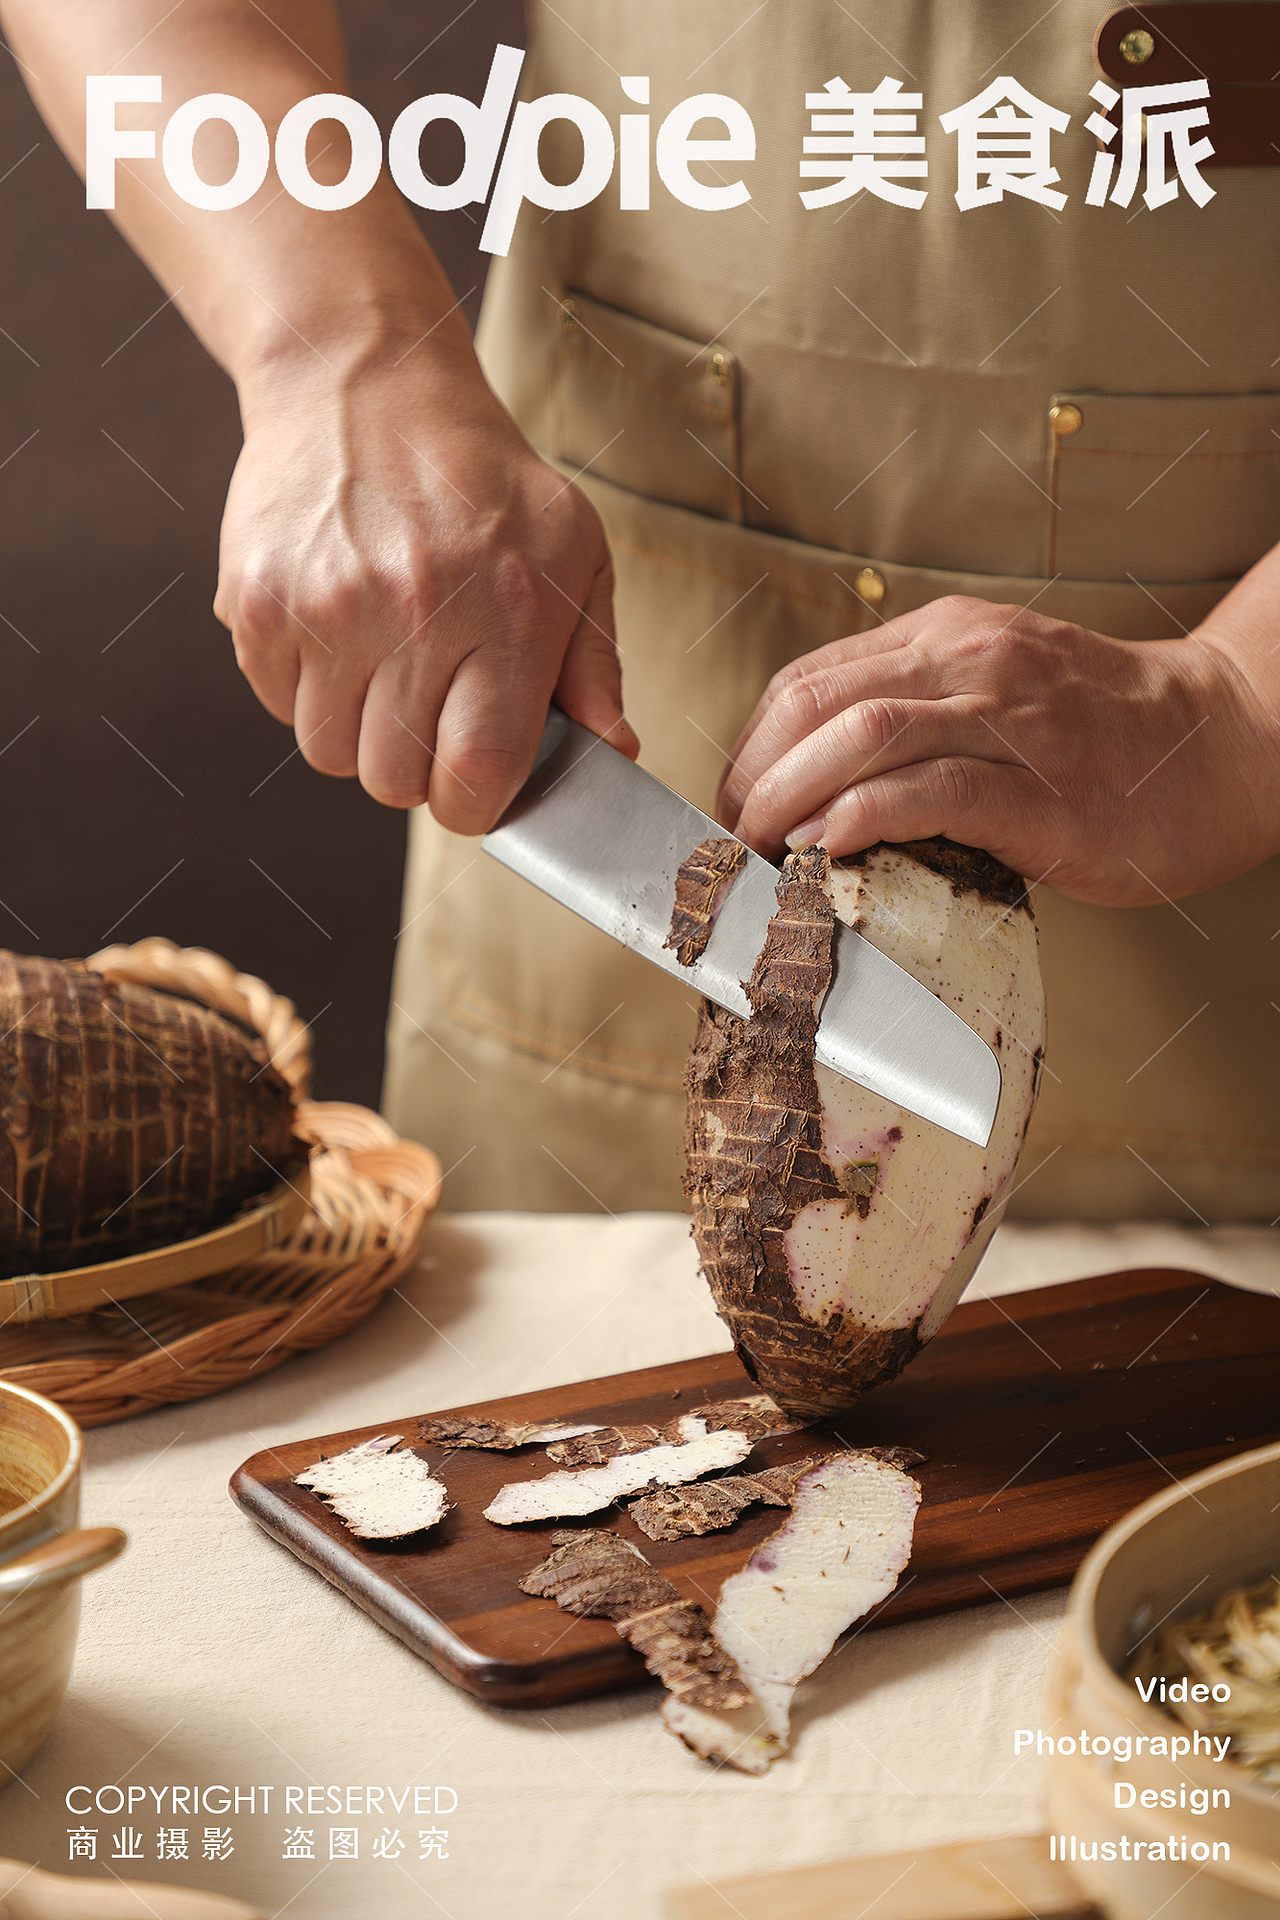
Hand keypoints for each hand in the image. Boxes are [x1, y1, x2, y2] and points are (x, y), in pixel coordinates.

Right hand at [215, 328, 636, 828]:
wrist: (363, 381)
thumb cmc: (481, 479)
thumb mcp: (572, 550)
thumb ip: (595, 660)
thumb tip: (613, 750)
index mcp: (507, 611)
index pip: (479, 772)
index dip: (476, 803)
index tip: (476, 784)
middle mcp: (415, 612)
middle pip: (396, 780)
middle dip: (417, 768)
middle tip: (430, 710)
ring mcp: (327, 608)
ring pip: (330, 753)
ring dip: (358, 732)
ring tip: (382, 665)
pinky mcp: (259, 601)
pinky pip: (278, 706)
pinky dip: (305, 689)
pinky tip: (337, 631)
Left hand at [715, 594, 1279, 906]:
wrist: (1225, 742)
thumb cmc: (1108, 732)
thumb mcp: (998, 688)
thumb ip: (917, 715)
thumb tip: (821, 784)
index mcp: (946, 637)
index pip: (809, 681)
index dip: (750, 748)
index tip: (732, 807)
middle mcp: (968, 661)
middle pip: (815, 705)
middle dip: (751, 779)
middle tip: (731, 842)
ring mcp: (1006, 719)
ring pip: (860, 737)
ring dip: (788, 799)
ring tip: (762, 851)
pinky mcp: (1040, 788)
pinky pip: (929, 791)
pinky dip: (861, 818)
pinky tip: (828, 848)